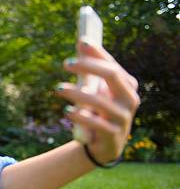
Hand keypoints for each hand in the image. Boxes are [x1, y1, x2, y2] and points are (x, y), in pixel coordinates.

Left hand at [55, 39, 139, 163]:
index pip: (112, 65)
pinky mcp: (113, 135)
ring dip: (77, 93)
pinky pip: (96, 123)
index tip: (81, 42)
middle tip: (65, 63)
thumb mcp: (95, 94)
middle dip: (88, 66)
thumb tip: (80, 45)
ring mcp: (123, 118)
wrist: (102, 146)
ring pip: (100, 101)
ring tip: (58, 89)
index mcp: (127, 86)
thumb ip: (90, 74)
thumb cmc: (98, 114)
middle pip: (111, 76)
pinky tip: (67, 111)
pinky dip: (81, 116)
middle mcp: (130, 99)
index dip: (97, 53)